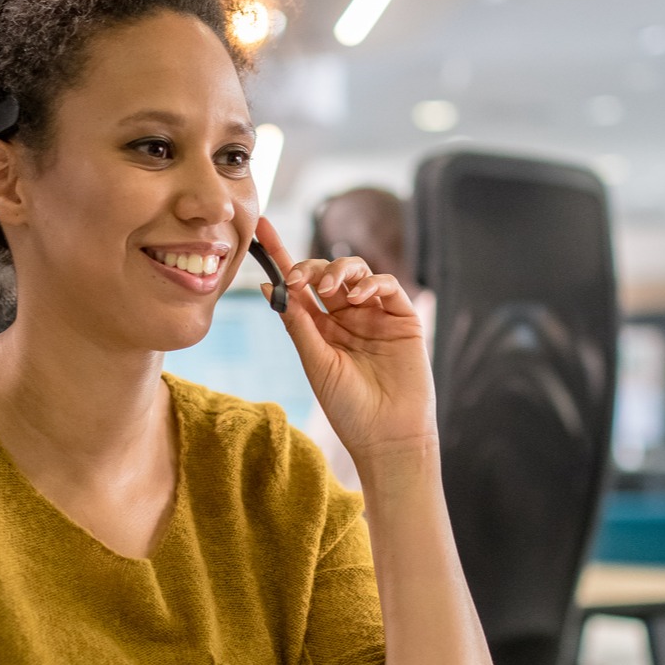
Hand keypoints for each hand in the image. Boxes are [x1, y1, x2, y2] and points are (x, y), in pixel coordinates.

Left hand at [255, 217, 435, 460]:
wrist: (387, 435)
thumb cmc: (348, 407)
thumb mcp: (316, 362)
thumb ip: (298, 322)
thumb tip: (269, 286)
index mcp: (321, 329)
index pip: (299, 286)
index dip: (281, 256)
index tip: (262, 228)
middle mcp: (347, 318)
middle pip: (326, 274)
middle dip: (309, 267)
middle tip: (298, 279)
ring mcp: (376, 316)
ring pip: (356, 272)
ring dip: (339, 271)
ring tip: (328, 290)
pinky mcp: (403, 319)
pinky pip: (387, 286)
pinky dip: (372, 283)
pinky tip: (359, 297)